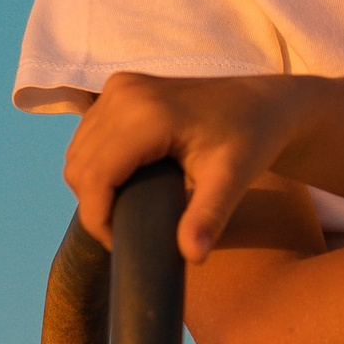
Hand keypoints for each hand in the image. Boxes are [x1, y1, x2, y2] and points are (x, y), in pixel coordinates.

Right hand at [64, 70, 309, 261]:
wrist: (265, 103)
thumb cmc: (252, 139)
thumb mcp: (233, 179)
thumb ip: (209, 216)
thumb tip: (192, 256)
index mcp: (147, 113)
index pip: (96, 176)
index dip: (98, 218)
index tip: (121, 244)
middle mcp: (126, 93)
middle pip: (80, 165)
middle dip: (95, 206)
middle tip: (127, 231)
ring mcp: (120, 86)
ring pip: (78, 151)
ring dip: (94, 186)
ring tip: (128, 210)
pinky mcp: (121, 87)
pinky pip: (88, 135)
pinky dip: (97, 164)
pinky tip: (126, 182)